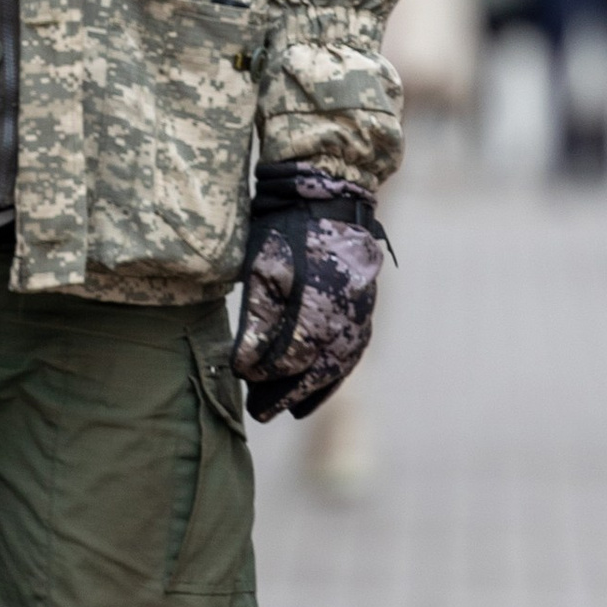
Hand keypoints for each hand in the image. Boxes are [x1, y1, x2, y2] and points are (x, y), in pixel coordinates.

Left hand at [232, 164, 386, 422]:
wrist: (330, 193)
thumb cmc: (286, 228)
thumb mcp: (261, 267)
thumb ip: (255, 321)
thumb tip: (246, 368)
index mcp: (316, 304)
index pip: (288, 358)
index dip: (264, 373)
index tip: (240, 377)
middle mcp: (345, 315)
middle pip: (316, 370)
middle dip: (287, 394)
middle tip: (260, 413)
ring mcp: (361, 312)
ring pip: (339, 365)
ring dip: (314, 390)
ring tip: (289, 410)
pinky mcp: (366, 307)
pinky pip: (354, 351)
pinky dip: (336, 372)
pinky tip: (320, 383)